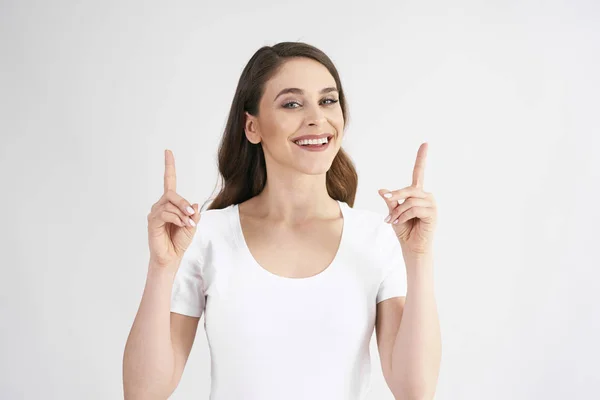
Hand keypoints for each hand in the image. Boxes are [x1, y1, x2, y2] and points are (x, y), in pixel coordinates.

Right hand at [147, 150, 200, 268]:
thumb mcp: (192, 225)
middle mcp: (161, 205)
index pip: (169, 180)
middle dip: (183, 203)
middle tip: (191, 214)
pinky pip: (165, 213)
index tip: (168, 151)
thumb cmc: (180, 240)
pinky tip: (180, 225)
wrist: (171, 257)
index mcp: (171, 203)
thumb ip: (193, 213)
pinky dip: (176, 218)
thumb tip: (194, 203)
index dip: (169, 166)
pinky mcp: (152, 221)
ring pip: (169, 203)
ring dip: (182, 213)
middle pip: (172, 193)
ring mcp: (155, 213)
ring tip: (187, 224)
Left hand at [378, 142, 437, 255]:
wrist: (412, 246)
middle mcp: (425, 196)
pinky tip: (400, 222)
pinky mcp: (433, 213)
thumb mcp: (393, 212)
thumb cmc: (404, 229)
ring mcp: (431, 204)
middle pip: (409, 188)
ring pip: (410, 200)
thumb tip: (382, 189)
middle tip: (387, 204)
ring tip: (393, 221)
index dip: (421, 158)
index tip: (425, 144)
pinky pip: (414, 208)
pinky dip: (403, 215)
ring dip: (398, 211)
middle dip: (396, 195)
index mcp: (416, 194)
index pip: (419, 173)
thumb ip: (391, 200)